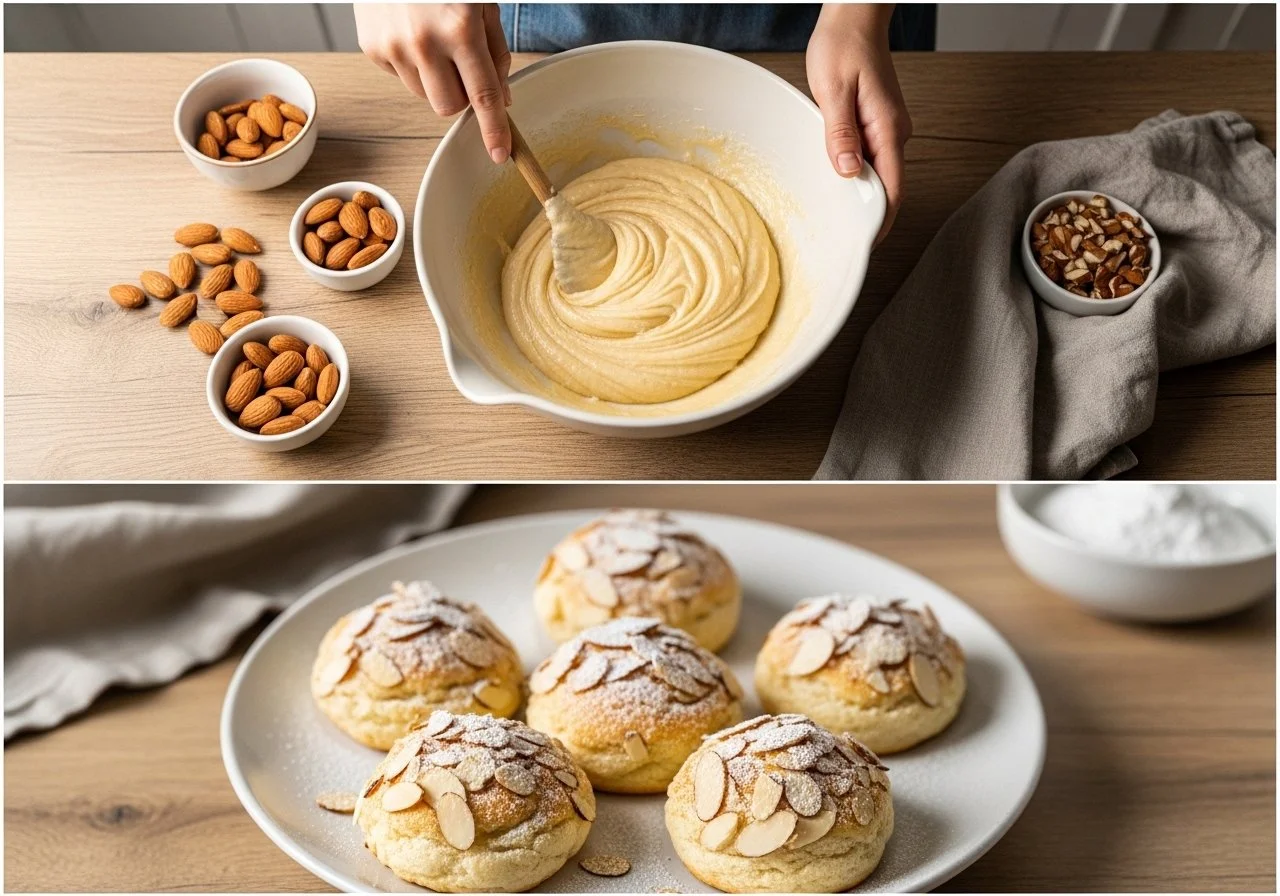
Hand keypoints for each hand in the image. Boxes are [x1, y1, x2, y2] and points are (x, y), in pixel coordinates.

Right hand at [355, 3, 512, 162]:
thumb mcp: (483, 4)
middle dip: (461, 97)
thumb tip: (501, 98)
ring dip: (436, 80)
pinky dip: (412, 64)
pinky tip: (411, 33)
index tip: (500, 153)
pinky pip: (402, 77)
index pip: (483, 95)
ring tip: (433, 40)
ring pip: (425, 96)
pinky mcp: (372, 47)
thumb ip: (495, 53)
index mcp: (460, 29)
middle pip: (449, 107)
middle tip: (462, 66)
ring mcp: (393, 46)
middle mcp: (424, 42)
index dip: (494, 129)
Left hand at [807, 4, 911, 241]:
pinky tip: (834, 177)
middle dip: (866, 214)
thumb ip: (840, 133)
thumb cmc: (843, 45)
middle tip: (839, 238)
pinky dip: (854, 171)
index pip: (892, 189)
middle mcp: (894, 132)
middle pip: (886, 186)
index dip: (880, 221)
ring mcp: (888, 128)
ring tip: (832, 214)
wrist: (855, 16)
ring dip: (857, 192)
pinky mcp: (877, 122)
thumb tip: (848, 171)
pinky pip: (869, 156)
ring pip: (876, 172)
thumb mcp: (833, 89)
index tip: (864, 244)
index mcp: (888, 129)